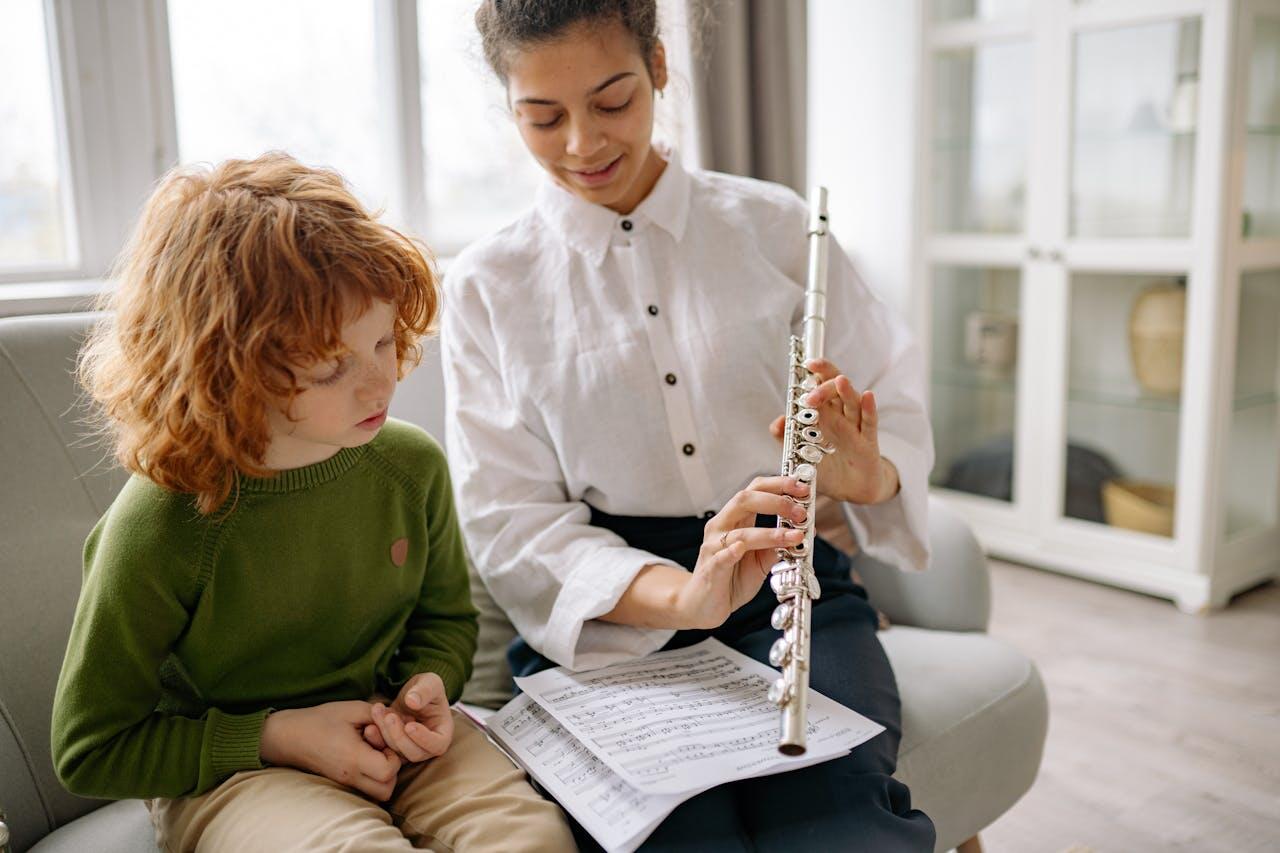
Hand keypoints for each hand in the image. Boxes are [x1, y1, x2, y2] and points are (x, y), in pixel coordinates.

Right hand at [259, 701, 401, 800]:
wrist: (289, 736)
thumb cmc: (321, 720)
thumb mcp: (352, 709)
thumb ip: (380, 715)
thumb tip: (402, 720)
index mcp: (352, 758)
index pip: (388, 772)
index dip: (394, 756)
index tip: (384, 741)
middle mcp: (350, 776)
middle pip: (386, 790)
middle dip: (393, 770)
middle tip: (383, 749)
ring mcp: (345, 782)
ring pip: (377, 793)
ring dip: (384, 775)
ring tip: (375, 752)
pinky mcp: (341, 782)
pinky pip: (366, 788)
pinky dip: (372, 776)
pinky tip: (365, 755)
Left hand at [360, 672, 452, 763]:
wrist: (410, 694)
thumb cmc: (426, 688)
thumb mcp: (430, 682)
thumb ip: (424, 690)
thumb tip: (412, 701)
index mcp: (443, 733)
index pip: (437, 745)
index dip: (424, 738)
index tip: (410, 725)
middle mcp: (428, 746)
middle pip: (415, 753)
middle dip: (399, 736)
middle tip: (390, 717)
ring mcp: (410, 749)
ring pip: (397, 752)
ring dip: (385, 734)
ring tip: (377, 711)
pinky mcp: (395, 748)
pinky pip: (384, 750)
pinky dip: (376, 740)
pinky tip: (369, 725)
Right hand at [673, 476, 810, 629]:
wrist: (702, 606)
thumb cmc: (730, 579)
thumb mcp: (760, 561)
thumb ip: (776, 546)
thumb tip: (801, 533)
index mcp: (734, 520)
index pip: (755, 491)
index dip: (778, 485)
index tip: (802, 488)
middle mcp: (721, 527)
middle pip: (744, 500)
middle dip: (777, 501)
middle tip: (800, 512)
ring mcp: (713, 547)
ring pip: (740, 532)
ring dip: (770, 533)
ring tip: (795, 536)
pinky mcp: (710, 569)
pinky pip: (720, 557)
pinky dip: (731, 551)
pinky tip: (741, 548)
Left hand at [769, 358, 898, 504]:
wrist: (850, 490)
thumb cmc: (827, 468)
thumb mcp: (802, 454)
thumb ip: (787, 438)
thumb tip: (778, 421)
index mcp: (824, 415)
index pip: (820, 386)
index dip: (815, 373)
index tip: (805, 363)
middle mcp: (840, 416)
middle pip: (837, 389)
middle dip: (825, 385)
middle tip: (810, 395)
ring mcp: (855, 427)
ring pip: (853, 403)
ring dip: (846, 391)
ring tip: (840, 381)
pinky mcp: (868, 442)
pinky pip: (869, 422)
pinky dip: (869, 408)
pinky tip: (867, 396)